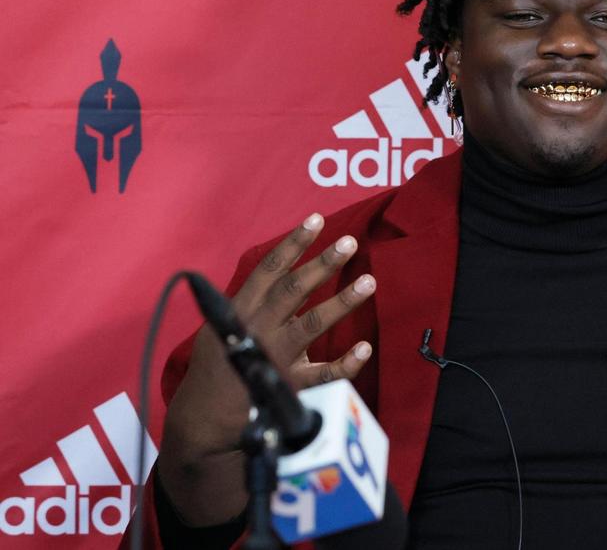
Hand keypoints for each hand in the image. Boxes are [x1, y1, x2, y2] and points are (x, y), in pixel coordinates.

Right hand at [157, 213, 375, 525]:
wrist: (202, 421)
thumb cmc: (216, 369)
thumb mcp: (224, 328)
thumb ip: (254, 304)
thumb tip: (282, 274)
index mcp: (239, 311)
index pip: (268, 270)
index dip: (293, 243)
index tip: (316, 219)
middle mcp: (257, 329)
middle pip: (293, 290)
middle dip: (322, 264)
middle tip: (349, 242)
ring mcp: (274, 358)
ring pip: (312, 325)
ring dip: (342, 302)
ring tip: (369, 282)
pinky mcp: (288, 389)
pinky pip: (322, 376)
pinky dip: (344, 363)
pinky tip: (365, 349)